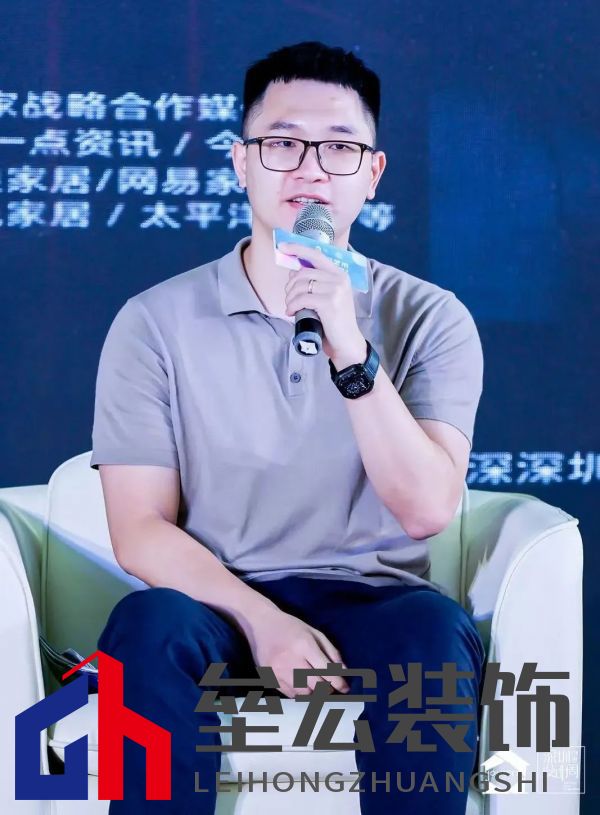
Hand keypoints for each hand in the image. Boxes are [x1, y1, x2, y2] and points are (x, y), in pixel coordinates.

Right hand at [244, 604, 350, 698]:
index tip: (345, 688)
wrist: (261, 624)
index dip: (338, 682)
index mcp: (304, 645)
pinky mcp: (270, 678)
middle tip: (331, 687)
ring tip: (317, 686)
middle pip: (316, 685)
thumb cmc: (291, 627)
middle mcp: (291, 660)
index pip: (326, 671)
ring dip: (314, 693)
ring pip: (304, 693)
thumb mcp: (314, 632)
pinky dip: (300, 693)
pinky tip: (303, 686)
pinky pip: (290, 694)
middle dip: (327, 688)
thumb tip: (344, 671)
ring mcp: (278, 671)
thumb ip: (331, 651)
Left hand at [280, 242, 366, 365]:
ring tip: (291, 307)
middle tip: (289, 299)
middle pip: (304, 272)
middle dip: (290, 286)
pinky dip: (292, 305)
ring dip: (290, 297)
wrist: (347, 342)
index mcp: (340, 274)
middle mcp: (339, 278)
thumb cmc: (334, 321)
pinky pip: (302, 298)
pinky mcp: (329, 302)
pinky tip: (291, 313)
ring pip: (301, 286)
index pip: (316, 255)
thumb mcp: (328, 297)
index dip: (298, 249)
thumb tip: (293, 272)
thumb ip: (315, 283)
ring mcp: (336, 290)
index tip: (282, 246)